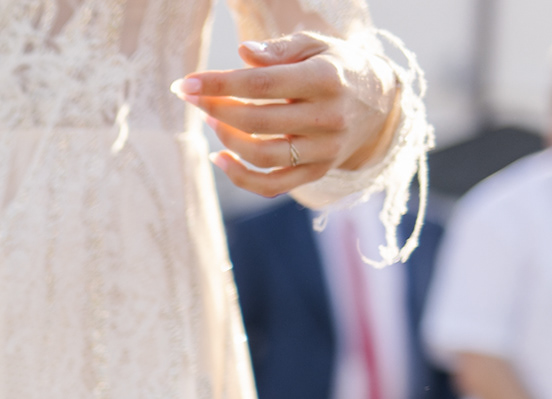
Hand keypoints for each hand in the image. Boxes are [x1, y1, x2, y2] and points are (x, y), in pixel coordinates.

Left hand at [177, 32, 402, 198]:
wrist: (380, 102)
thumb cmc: (335, 66)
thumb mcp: (314, 47)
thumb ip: (279, 50)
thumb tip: (243, 53)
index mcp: (326, 79)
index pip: (262, 83)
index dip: (219, 85)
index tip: (185, 84)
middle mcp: (328, 117)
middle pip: (257, 121)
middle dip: (216, 110)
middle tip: (194, 100)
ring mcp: (324, 150)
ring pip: (262, 156)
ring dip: (227, 140)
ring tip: (211, 121)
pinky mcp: (318, 171)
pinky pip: (272, 185)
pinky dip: (240, 177)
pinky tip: (219, 157)